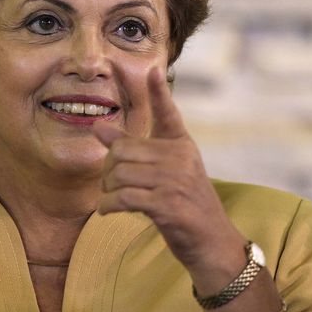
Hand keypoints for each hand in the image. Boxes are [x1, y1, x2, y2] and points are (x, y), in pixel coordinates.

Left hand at [92, 67, 244, 275]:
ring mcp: (175, 180)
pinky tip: (108, 210)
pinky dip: (109, 205)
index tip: (153, 70)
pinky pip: (123, 197)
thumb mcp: (164, 172)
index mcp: (182, 145)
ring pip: (119, 174)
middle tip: (109, 185)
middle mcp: (180, 157)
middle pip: (123, 150)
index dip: (159, 91)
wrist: (212, 242)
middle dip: (108, 170)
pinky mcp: (167, 204)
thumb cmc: (185, 204)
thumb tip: (98, 127)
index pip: (168, 113)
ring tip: (110, 199)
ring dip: (107, 191)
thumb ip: (134, 150)